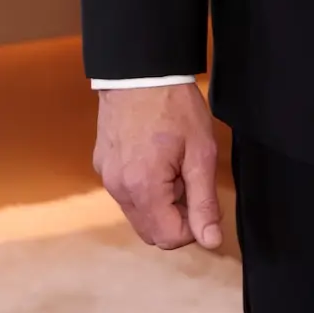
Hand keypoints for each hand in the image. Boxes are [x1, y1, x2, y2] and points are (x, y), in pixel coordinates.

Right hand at [93, 83, 222, 250]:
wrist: (140, 71)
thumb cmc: (174, 106)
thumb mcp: (201, 152)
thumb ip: (204, 200)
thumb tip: (211, 241)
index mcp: (143, 189)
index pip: (168, 238)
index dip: (193, 226)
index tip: (203, 198)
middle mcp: (118, 189)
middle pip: (150, 232)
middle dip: (175, 217)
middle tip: (190, 180)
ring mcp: (107, 177)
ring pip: (137, 214)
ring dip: (160, 203)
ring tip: (174, 166)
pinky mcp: (102, 166)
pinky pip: (125, 193)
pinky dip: (144, 188)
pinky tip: (156, 158)